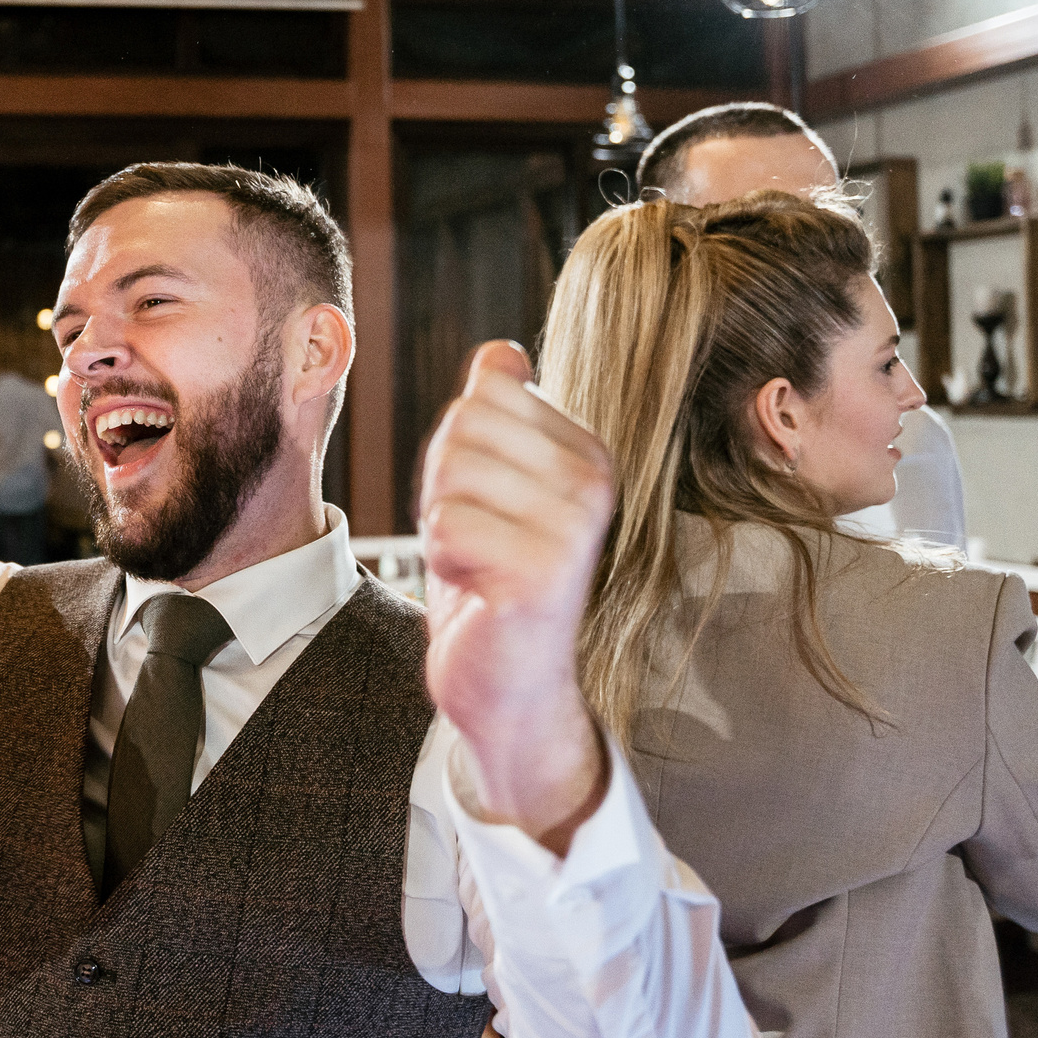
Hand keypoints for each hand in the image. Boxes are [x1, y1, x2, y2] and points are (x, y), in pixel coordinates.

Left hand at [418, 341, 616, 848]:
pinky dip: (444, 562)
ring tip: (480, 565)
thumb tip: (501, 353)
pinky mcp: (545, 570)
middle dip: (445, 486)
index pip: (483, 395)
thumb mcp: (489, 487)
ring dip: (443, 526)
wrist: (508, 685)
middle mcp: (594, 479)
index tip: (489, 506)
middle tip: (478, 541)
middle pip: (463, 425)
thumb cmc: (492, 581)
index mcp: (587, 451)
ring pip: (451, 474)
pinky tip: (480, 591)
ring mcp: (575, 524)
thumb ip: (497, 419)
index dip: (457, 452)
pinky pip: (446, 526)